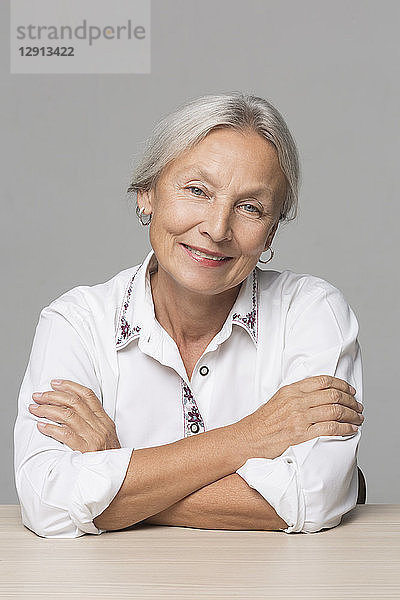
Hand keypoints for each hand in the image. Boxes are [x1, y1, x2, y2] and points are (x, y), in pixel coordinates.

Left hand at [28, 379, 120, 452]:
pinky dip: (51, 428)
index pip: (88, 395)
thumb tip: (71, 411)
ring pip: (67, 415)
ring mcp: (93, 438)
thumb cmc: (108, 458)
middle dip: (53, 396)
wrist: (117, 477)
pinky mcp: (85, 450)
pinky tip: (41, 426)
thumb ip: (93, 423)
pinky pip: (65, 434)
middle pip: (74, 402)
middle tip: (38, 395)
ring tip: (35, 408)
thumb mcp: (107, 436)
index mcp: (104, 420)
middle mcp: (99, 426)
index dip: (70, 386)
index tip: (55, 383)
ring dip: (47, 410)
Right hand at [235, 375, 363, 459]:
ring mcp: (299, 417)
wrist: (248, 439)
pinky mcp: (301, 434)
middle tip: (358, 406)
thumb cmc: (262, 423)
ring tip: (358, 418)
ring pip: (335, 411)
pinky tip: (351, 429)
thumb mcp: (278, 400)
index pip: (323, 381)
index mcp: (291, 390)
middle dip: (350, 400)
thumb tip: (318, 395)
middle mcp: (296, 401)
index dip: (341, 384)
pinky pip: (330, 428)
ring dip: (352, 415)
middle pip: (332, 395)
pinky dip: (345, 428)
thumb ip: (297, 395)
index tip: (350, 390)